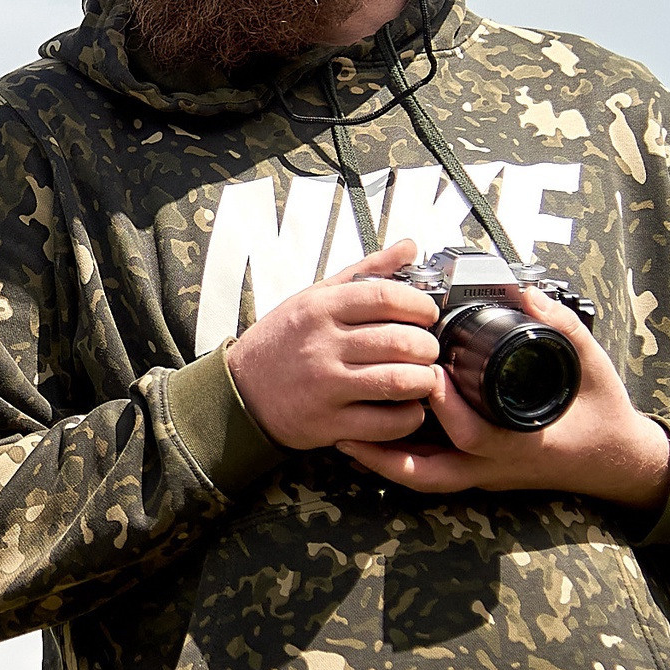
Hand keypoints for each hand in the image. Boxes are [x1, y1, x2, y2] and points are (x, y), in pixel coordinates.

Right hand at [226, 239, 443, 449]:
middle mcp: (322, 345)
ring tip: (422, 378)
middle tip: (427, 350)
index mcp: (320, 308)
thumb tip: (410, 246)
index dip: (420, 305)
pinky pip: (385, 423)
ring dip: (423, 381)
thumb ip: (366, 272)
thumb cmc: (283, 341)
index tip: (427, 315)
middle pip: (400, 341)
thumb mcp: (315, 297)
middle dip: (428, 347)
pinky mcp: (328, 423)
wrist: (240, 392)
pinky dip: (408, 417)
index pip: (387, 297)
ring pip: (398, 381)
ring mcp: (325, 386)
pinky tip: (406, 408)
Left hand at [335, 284, 669, 516]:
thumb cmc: (602, 412)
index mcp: (522, 443)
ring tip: (341, 434)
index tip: (424, 375)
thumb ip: (561, 328)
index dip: (446, 408)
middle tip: (351, 417)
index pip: (474, 433)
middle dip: (388, 448)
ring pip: (421, 479)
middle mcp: (495, 466)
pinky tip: (366, 442)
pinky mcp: (476, 475)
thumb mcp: (591, 365)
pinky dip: (395, 463)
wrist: (617, 460)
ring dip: (381, 461)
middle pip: (431, 470)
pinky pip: (427, 475)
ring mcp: (483, 476)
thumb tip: (526, 292)